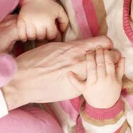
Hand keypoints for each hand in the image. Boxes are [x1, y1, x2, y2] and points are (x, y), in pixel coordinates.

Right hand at [1, 36, 119, 109]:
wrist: (22, 81)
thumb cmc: (34, 61)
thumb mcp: (55, 47)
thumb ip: (71, 47)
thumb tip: (80, 47)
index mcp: (76, 48)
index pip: (104, 42)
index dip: (107, 45)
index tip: (105, 47)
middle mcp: (81, 61)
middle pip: (110, 57)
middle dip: (110, 57)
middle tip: (107, 60)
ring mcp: (80, 77)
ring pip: (106, 71)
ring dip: (106, 70)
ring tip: (102, 72)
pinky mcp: (76, 90)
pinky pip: (92, 84)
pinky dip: (94, 83)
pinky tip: (91, 84)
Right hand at [18, 0, 68, 41]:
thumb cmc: (48, 5)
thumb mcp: (59, 10)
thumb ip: (64, 20)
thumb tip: (62, 30)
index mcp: (49, 21)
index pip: (51, 35)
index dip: (51, 34)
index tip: (49, 31)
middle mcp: (39, 23)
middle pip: (41, 37)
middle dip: (42, 35)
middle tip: (42, 31)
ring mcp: (29, 22)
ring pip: (31, 37)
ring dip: (33, 36)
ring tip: (35, 32)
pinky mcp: (21, 21)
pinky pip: (21, 35)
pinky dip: (23, 37)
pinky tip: (26, 35)